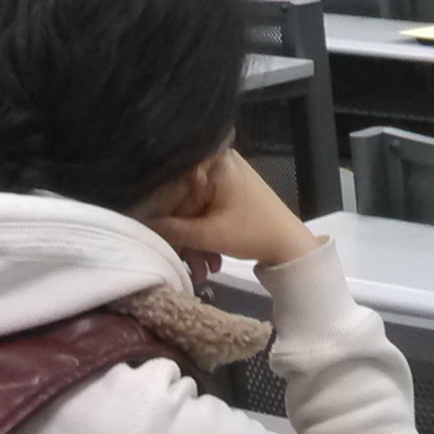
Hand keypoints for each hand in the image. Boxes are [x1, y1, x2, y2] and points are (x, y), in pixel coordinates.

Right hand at [145, 148, 316, 271]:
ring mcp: (224, 177)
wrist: (291, 246)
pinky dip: (207, 235)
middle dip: (185, 238)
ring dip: (196, 242)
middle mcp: (217, 162)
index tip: (152, 237)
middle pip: (184, 201)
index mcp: (213, 163)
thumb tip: (142, 225)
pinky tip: (212, 260)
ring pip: (195, 210)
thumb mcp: (209, 235)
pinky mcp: (229, 191)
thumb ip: (172, 230)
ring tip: (204, 271)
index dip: (159, 214)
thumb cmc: (253, 233)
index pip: (172, 186)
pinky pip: (207, 211)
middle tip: (188, 266)